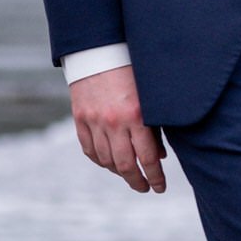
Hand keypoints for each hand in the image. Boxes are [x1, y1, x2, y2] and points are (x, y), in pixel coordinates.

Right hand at [71, 65, 166, 192]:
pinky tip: (109, 164)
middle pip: (125, 165)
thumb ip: (155, 128)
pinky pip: (89, 150)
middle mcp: (114, 123)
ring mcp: (94, 122)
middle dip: (138, 181)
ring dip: (119, 173)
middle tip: (146, 188)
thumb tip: (159, 157)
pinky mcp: (80, 119)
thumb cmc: (134, 71)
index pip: (147, 158)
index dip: (155, 176)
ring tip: (130, 177)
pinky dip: (100, 161)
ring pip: (106, 160)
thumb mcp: (151, 97)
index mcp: (137, 116)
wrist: (101, 51)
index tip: (160, 187)